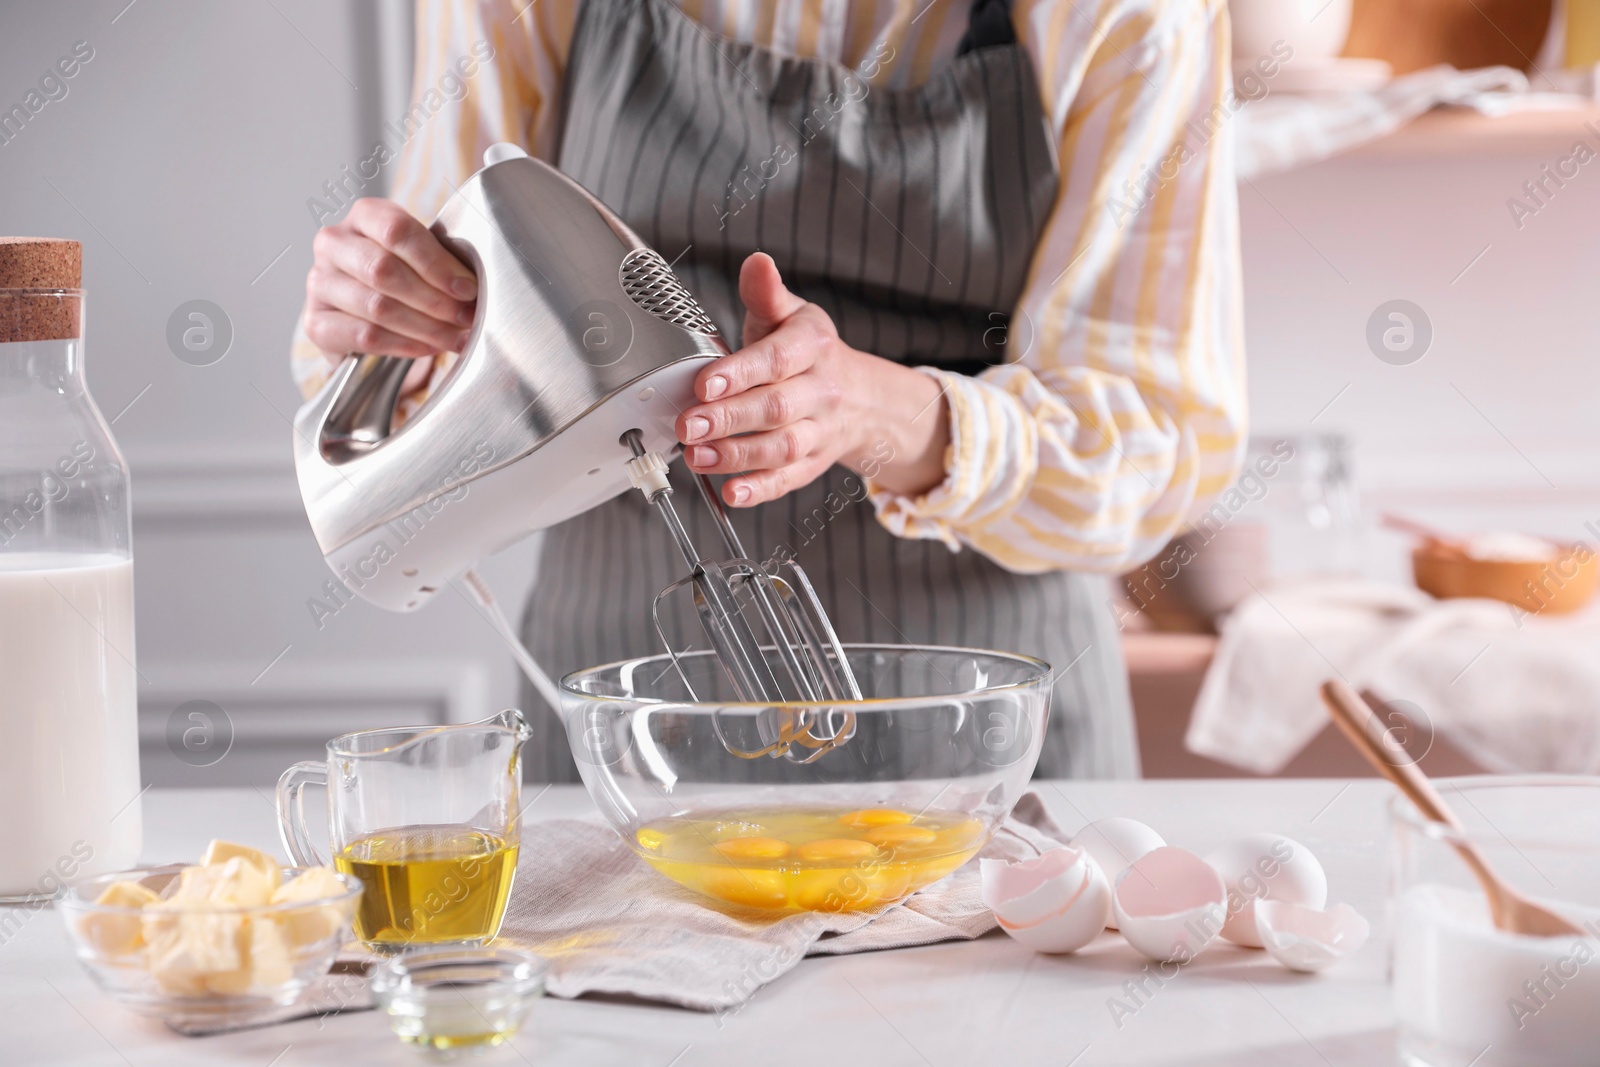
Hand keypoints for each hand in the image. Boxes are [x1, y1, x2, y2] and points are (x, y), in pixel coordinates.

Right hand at [304, 198, 478, 394]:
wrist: (361, 313)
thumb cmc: (401, 277)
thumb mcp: (421, 257)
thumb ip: (443, 263)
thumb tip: (474, 289)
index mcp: (365, 216)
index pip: (397, 231)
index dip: (436, 263)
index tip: (467, 289)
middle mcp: (334, 243)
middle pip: (385, 270)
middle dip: (435, 299)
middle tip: (466, 317)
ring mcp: (319, 282)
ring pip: (377, 306)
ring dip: (426, 326)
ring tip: (456, 336)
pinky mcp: (315, 322)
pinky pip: (366, 336)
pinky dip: (405, 344)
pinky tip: (430, 347)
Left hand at [676, 253, 950, 506]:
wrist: (861, 396)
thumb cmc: (807, 353)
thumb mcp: (791, 316)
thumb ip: (766, 295)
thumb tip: (756, 262)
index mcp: (812, 347)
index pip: (776, 360)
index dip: (739, 374)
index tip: (702, 385)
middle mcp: (821, 391)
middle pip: (776, 408)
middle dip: (729, 419)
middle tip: (687, 426)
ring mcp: (820, 431)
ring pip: (782, 448)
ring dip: (737, 456)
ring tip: (696, 457)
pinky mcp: (814, 463)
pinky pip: (790, 480)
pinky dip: (761, 490)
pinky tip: (732, 493)